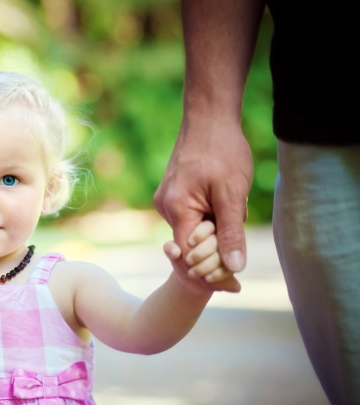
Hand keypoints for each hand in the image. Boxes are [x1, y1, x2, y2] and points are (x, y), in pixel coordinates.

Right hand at [154, 116, 251, 292]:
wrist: (209, 117)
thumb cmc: (222, 151)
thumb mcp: (233, 194)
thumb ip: (231, 233)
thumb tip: (234, 267)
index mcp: (176, 209)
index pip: (189, 256)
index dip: (211, 273)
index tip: (234, 286)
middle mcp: (165, 207)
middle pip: (190, 248)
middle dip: (215, 254)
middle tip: (240, 257)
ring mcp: (167, 200)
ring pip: (192, 233)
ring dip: (214, 234)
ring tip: (235, 212)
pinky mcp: (173, 194)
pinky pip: (190, 219)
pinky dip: (208, 221)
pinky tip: (224, 205)